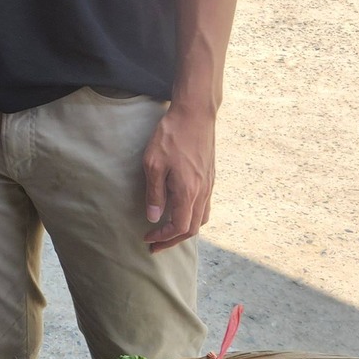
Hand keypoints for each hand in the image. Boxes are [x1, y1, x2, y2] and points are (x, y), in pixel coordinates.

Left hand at [142, 101, 215, 250]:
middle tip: (155, 244)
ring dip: (185, 230)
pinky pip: (204, 206)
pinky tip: (180, 211)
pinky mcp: (210, 177)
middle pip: (193, 228)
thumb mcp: (153, 163)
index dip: (163, 237)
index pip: (180, 227)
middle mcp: (203, 192)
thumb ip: (155, 193)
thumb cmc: (171, 136)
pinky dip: (192, 216)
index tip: (148, 237)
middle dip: (173, 240)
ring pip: (202, 218)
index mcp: (189, 191)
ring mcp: (209, 185)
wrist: (196, 114)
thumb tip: (154, 217)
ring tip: (168, 232)